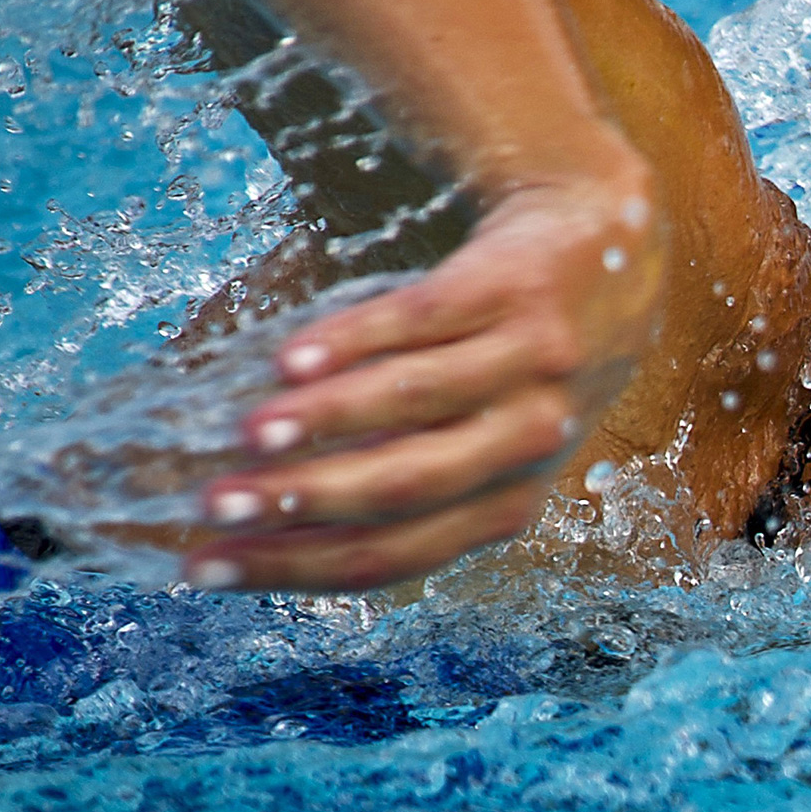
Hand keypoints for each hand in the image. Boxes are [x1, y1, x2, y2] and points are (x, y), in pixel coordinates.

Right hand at [178, 163, 661, 591]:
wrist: (607, 244)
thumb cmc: (515, 364)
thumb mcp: (479, 438)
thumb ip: (388, 475)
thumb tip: (245, 513)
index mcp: (506, 502)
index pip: (391, 554)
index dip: (295, 567)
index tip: (203, 567)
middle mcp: (528, 442)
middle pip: (404, 488)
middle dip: (301, 504)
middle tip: (214, 505)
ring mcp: (529, 364)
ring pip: (416, 403)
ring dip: (325, 421)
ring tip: (248, 433)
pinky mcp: (516, 288)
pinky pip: (426, 320)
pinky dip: (355, 341)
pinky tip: (292, 357)